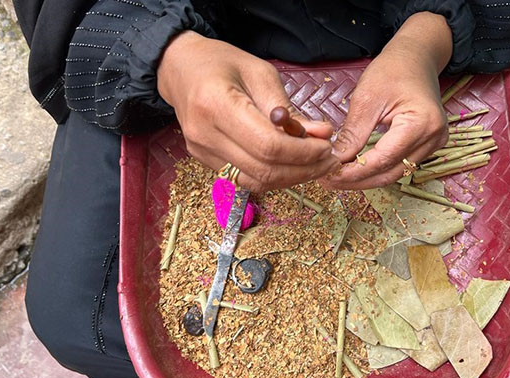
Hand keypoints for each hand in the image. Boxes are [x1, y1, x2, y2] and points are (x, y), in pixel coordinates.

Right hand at [158, 32, 337, 192]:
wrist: (180, 70)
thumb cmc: (221, 63)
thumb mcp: (260, 73)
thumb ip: (288, 108)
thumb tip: (320, 135)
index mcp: (216, 105)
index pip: (268, 146)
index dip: (303, 153)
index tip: (326, 146)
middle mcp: (205, 135)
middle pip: (263, 170)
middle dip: (303, 170)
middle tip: (328, 160)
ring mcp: (202, 152)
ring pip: (255, 182)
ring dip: (291, 178)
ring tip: (315, 164)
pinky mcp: (204, 162)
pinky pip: (245, 179)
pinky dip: (273, 175)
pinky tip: (291, 164)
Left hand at [323, 12, 452, 189]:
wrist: (415, 58)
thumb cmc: (392, 70)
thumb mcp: (367, 98)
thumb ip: (353, 134)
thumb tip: (335, 161)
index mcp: (421, 124)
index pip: (382, 160)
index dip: (353, 172)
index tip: (328, 175)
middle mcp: (433, 138)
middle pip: (389, 173)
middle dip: (357, 180)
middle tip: (328, 180)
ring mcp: (434, 144)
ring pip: (394, 173)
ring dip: (365, 178)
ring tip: (337, 177)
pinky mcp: (427, 145)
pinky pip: (399, 165)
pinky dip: (376, 169)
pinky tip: (355, 169)